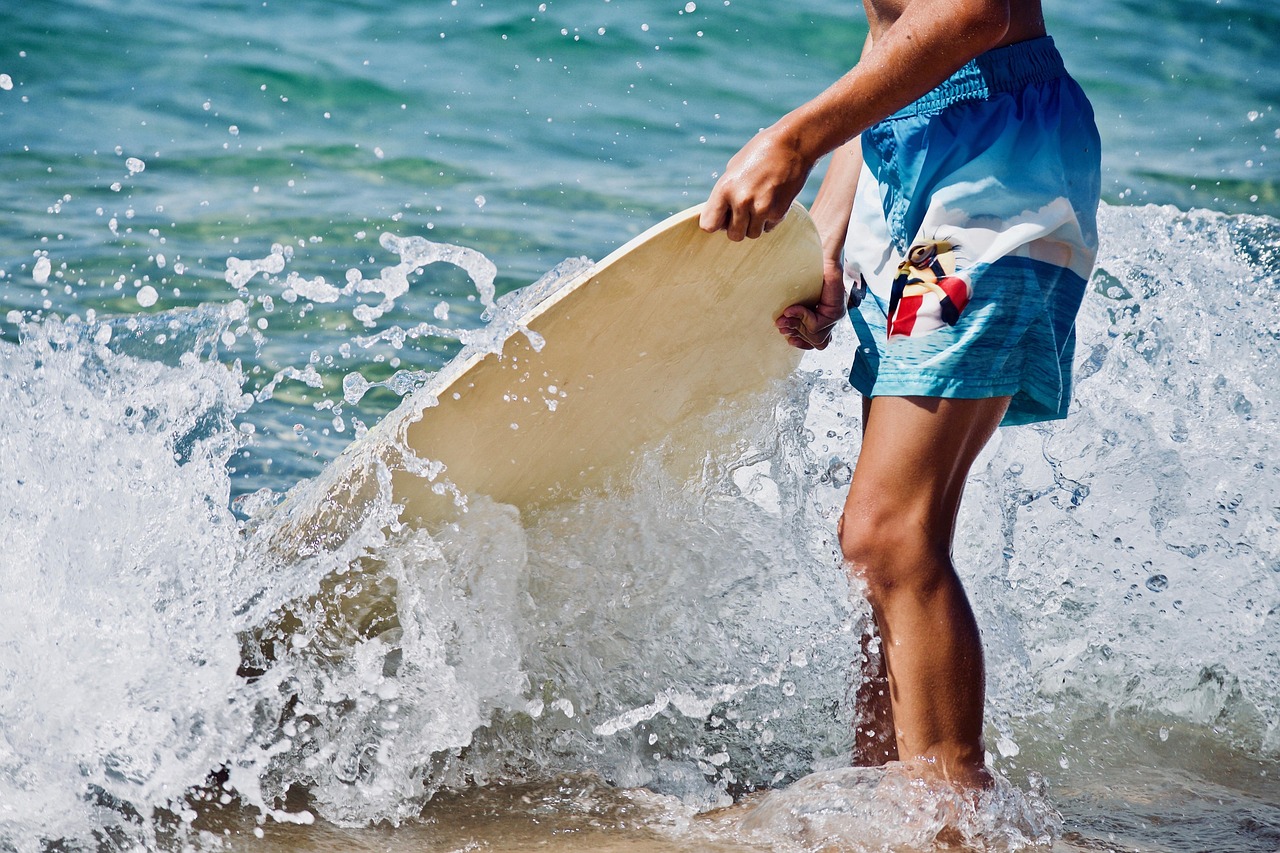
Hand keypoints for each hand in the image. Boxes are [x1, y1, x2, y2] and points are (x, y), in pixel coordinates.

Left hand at [699, 124, 813, 240]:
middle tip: (742, 212)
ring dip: (754, 225)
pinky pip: (768, 227)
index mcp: (725, 188)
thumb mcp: (733, 168)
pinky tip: (771, 200)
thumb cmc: (760, 152)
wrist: (792, 145)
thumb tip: (720, 215)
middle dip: (737, 227)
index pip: (709, 225)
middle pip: (733, 235)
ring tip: (758, 205)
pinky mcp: (779, 212)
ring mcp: (762, 209)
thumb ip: (725, 193)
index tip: (721, 217)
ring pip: (752, 234)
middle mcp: (741, 201)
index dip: (715, 223)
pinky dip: (769, 219)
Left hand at [775, 254, 846, 349]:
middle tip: (780, 322)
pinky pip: (812, 338)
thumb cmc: (820, 256)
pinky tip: (789, 334)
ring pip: (815, 340)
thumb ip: (828, 283)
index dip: (804, 320)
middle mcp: (832, 314)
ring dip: (797, 334)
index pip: (822, 324)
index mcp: (836, 304)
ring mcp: (823, 317)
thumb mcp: (827, 269)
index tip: (788, 309)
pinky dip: (800, 338)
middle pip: (817, 337)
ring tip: (782, 326)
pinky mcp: (813, 317)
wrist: (817, 250)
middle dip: (798, 329)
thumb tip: (815, 294)